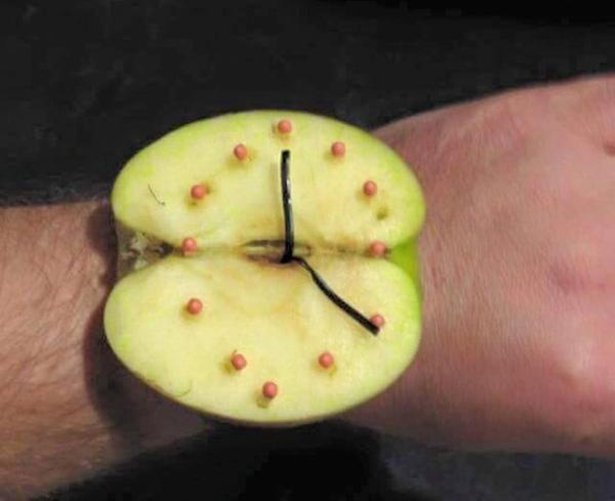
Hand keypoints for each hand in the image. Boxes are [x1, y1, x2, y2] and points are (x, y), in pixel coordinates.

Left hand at [347, 75, 614, 455]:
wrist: (311, 265)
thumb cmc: (393, 355)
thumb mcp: (518, 413)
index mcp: (592, 376)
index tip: (608, 348)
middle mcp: (598, 275)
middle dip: (609, 290)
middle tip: (578, 286)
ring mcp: (574, 185)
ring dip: (605, 232)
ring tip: (572, 247)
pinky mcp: (543, 121)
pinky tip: (592, 188)